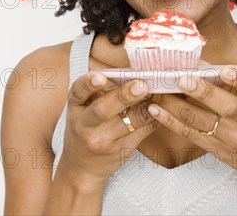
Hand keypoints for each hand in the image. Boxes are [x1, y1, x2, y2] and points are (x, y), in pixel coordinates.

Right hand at [59, 70, 158, 186]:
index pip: (79, 92)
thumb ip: (101, 90)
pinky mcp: (121, 150)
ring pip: (129, 121)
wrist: (82, 167)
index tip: (100, 76)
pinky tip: (161, 107)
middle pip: (103, 110)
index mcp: (76, 106)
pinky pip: (142, 131)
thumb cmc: (86, 126)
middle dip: (124, 96)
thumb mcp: (84, 107)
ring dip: (146, 106)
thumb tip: (131, 69)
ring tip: (157, 93)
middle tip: (141, 84)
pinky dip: (154, 117)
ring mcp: (103, 140)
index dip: (89, 83)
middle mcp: (85, 125)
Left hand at [146, 66, 236, 188]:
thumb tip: (203, 63)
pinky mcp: (218, 150)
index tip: (226, 70)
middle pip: (227, 106)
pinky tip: (156, 110)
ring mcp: (232, 137)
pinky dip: (171, 121)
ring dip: (176, 104)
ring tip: (159, 90)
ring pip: (201, 120)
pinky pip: (191, 134)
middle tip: (181, 78)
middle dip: (202, 91)